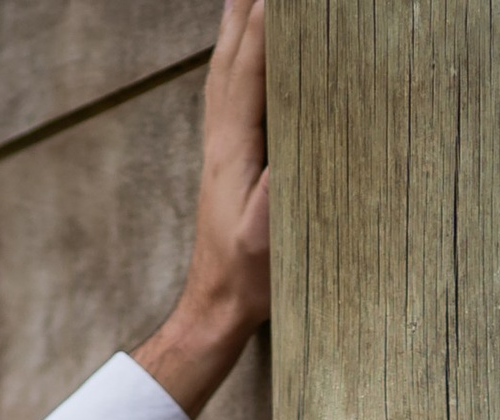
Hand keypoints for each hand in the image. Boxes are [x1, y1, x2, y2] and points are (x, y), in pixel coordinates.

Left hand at [133, 0, 269, 417]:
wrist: (214, 309)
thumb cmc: (248, 279)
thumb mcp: (267, 237)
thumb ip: (275, 189)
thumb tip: (285, 147)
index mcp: (235, 147)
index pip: (252, 67)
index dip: (268, 24)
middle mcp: (222, 136)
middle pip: (234, 53)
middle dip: (250, 8)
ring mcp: (219, 144)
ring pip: (226, 65)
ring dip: (238, 23)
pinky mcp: (225, 156)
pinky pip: (227, 89)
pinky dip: (234, 55)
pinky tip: (239, 47)